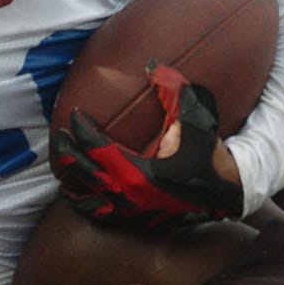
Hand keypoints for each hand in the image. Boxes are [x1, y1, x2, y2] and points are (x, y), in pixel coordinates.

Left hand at [50, 63, 243, 226]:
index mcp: (138, 170)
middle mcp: (129, 194)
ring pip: (85, 197)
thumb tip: (151, 64)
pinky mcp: (134, 220)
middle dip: (66, 151)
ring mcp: (129, 210)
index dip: (81, 129)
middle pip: (81, 171)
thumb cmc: (208, 153)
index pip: (95, 146)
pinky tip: (79, 190)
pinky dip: (84, 202)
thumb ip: (174, 89)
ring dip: (71, 179)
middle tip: (59, 135)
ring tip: (63, 163)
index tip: (75, 114)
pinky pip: (99, 214)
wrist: (225, 192)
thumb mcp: (197, 117)